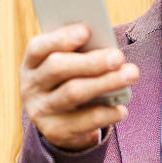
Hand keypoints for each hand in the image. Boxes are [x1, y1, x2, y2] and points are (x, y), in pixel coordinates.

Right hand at [20, 24, 138, 150]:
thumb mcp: (69, 68)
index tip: (86, 31)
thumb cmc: (71, 82)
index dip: (61, 38)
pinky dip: (106, 113)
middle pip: (58, 68)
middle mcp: (31, 86)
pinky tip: (122, 109)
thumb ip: (82, 56)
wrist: (60, 124)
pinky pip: (84, 121)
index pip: (39, 47)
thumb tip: (108, 50)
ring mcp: (40, 111)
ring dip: (105, 82)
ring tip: (131, 74)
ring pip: (73, 93)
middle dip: (91, 61)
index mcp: (31, 63)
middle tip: (118, 56)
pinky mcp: (55, 131)